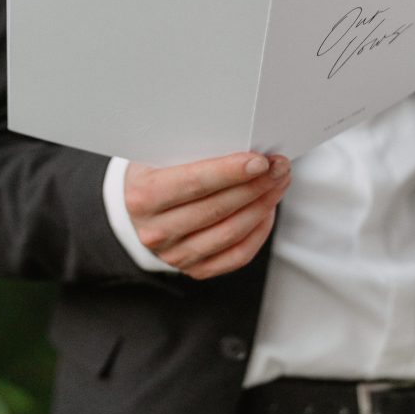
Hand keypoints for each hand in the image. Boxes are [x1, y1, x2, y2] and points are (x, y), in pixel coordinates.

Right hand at [124, 152, 290, 279]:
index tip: (260, 161)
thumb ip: (192, 150)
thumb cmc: (153, 174)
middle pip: (218, 208)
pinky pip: (237, 255)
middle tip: (279, 167)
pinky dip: (259, 231)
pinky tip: (267, 210)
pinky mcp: (195, 269)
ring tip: (278, 183)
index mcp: (143, 196)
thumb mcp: (158, 155)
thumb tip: (243, 144)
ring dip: (263, 205)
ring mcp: (175, 255)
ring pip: (232, 233)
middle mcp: (156, 231)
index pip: (194, 183)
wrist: (135, 211)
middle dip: (256, 185)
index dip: (231, 172)